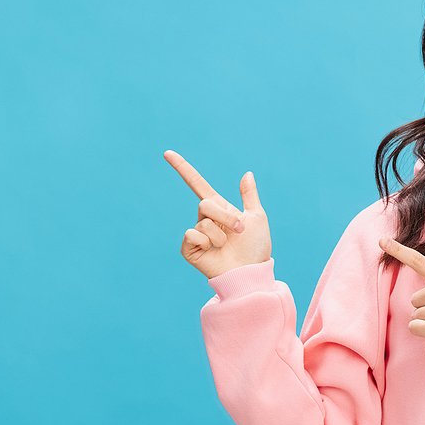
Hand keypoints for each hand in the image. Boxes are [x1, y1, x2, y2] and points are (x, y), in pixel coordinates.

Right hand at [164, 150, 271, 279]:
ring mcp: (197, 234)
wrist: (252, 272)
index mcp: (220, 209)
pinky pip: (192, 235)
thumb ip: (249, 195)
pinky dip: (207, 242)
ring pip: (203, 221)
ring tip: (228, 246)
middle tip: (239, 231)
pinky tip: (214, 252)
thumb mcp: (257, 217)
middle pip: (205, 203)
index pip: (197, 184)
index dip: (183, 168)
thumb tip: (247, 173)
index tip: (167, 153)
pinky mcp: (190, 249)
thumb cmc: (256, 248)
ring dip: (221, 233)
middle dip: (226, 217)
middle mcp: (206, 219)